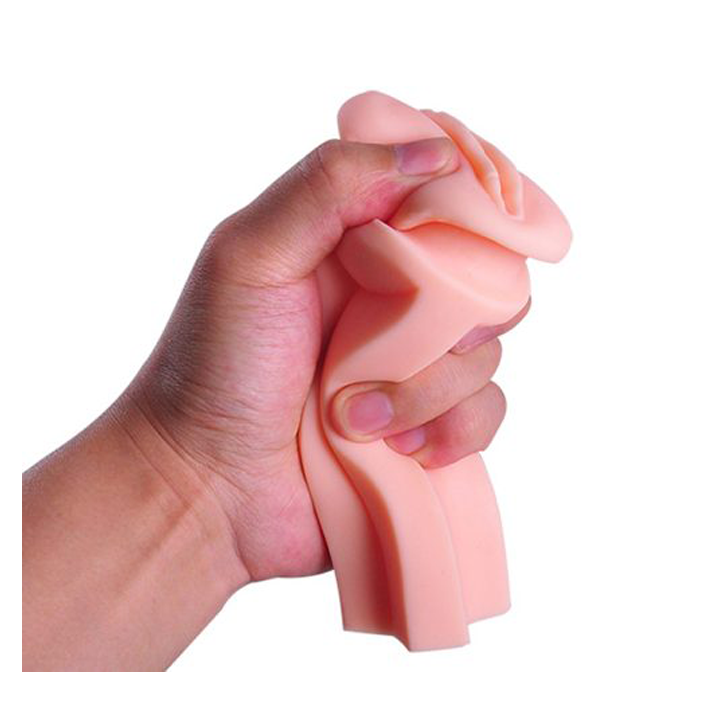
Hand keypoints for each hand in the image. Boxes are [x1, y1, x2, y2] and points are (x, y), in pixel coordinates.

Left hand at [126, 137, 527, 583]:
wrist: (207, 487)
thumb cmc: (215, 366)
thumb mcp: (252, 255)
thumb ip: (330, 186)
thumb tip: (436, 152)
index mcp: (356, 249)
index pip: (444, 208)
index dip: (467, 218)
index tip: (457, 243)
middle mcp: (392, 304)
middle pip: (482, 282)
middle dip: (452, 319)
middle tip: (390, 347)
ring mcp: (410, 368)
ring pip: (484, 356)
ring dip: (429, 392)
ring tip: (357, 421)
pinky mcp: (425, 428)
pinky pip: (482, 417)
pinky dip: (454, 432)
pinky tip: (403, 452)